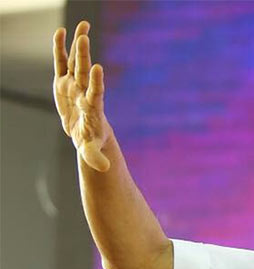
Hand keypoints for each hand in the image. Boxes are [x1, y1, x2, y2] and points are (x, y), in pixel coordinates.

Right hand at [53, 21, 110, 171]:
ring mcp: (75, 86)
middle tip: (85, 37)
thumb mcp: (92, 151)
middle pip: (84, 72)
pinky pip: (62, 63)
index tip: (98, 68)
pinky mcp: (64, 83)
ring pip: (75, 63)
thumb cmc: (91, 142)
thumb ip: (95, 156)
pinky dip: (61, 49)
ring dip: (77, 46)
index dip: (97, 82)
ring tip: (82, 26)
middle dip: (83, 56)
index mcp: (92, 108)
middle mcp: (84, 93)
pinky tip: (61, 31)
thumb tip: (104, 169)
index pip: (96, 93)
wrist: (87, 133)